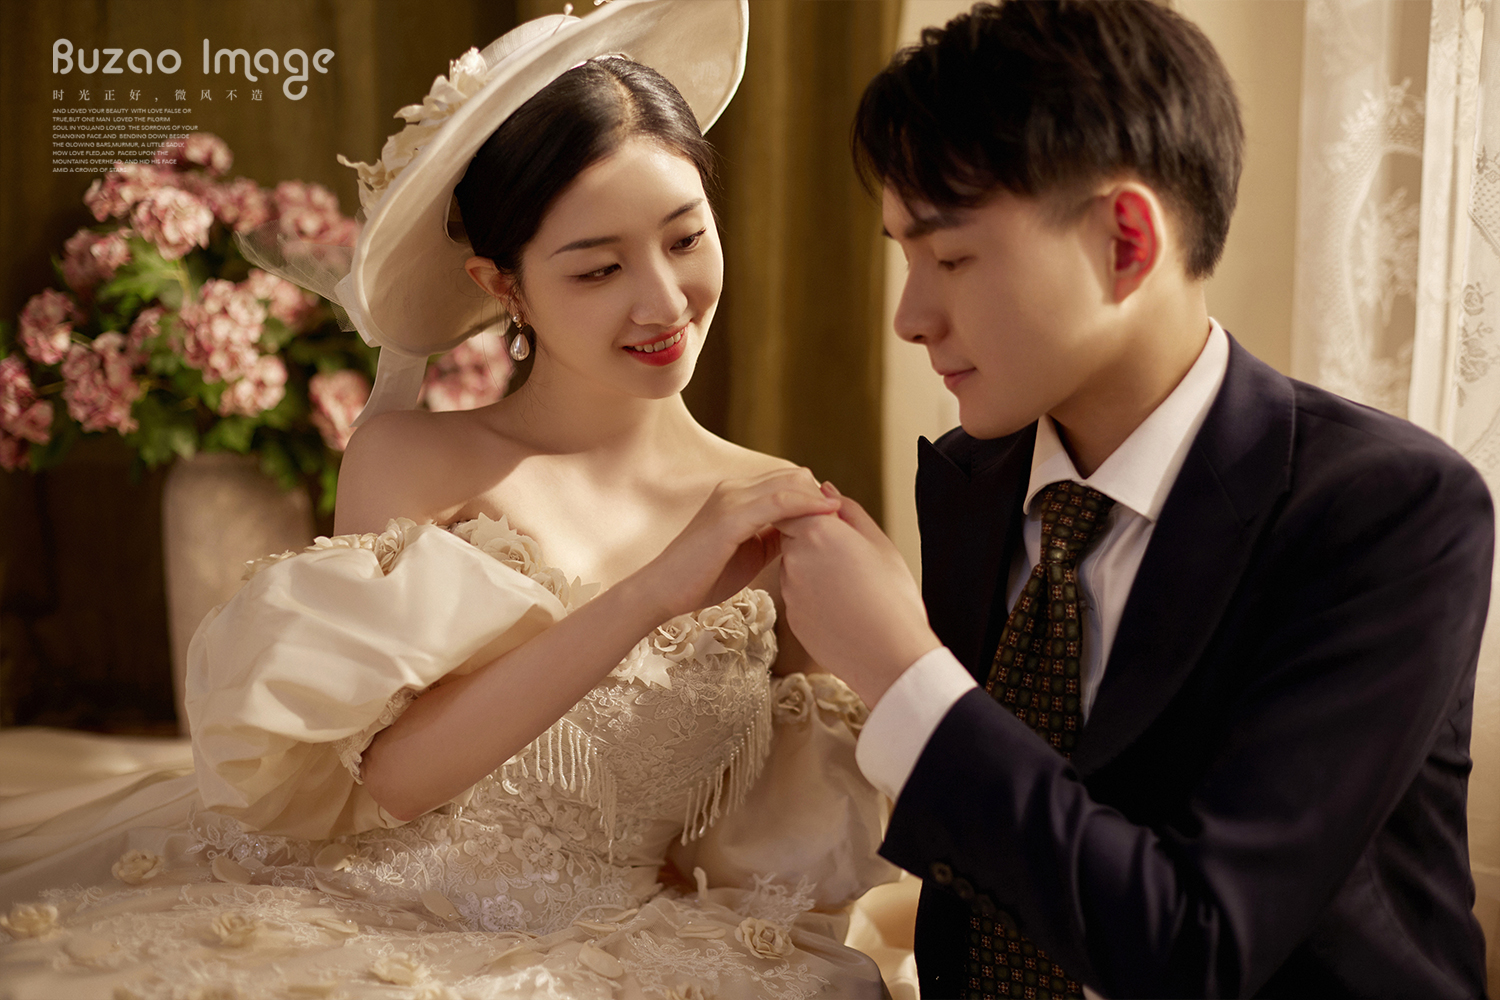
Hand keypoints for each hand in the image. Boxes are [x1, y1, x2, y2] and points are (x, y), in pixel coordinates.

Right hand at [634, 467, 839, 621]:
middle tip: (845, 515)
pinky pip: (779, 503)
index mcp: (736, 496)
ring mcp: (731, 500)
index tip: (839, 513)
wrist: (664, 592)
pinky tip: (827, 513)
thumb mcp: (749, 552)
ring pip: (788, 483)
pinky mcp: (731, 518)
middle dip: (820, 493)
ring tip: (843, 512)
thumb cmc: (703, 577)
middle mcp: (734, 490)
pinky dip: (806, 505)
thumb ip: (772, 536)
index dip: (813, 494)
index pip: (785, 481)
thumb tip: (802, 532)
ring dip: (818, 496)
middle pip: (791, 476)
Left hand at [777, 484, 941, 705]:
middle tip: (851, 560)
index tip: (838, 528)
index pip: (796, 507)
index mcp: (818, 532)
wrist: (889, 656)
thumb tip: (827, 489)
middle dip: (815, 542)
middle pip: (793, 537)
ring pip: (795, 568)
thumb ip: (849, 511)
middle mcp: (795, 558)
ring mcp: (790, 590)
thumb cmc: (893, 597)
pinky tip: (845, 609)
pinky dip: (816, 598)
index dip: (815, 514)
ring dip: (815, 571)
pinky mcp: (792, 617)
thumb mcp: (881, 544)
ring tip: (852, 588)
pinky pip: (799, 597)